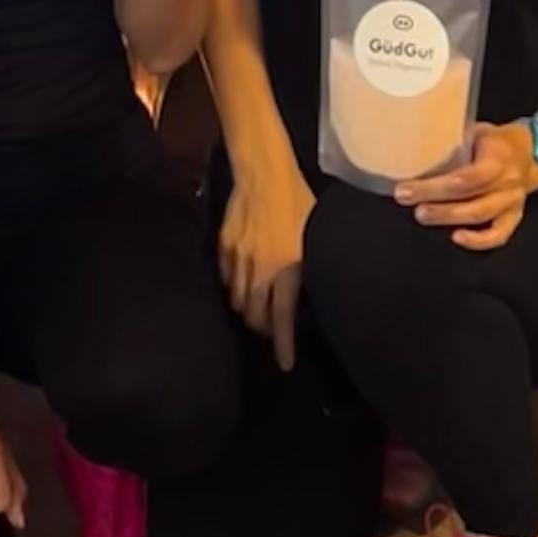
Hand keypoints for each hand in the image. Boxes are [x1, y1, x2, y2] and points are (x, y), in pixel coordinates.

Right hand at [219, 156, 309, 359]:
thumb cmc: (298, 200)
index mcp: (286, 270)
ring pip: (238, 301)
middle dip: (264, 329)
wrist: (263, 172)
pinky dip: (234, 287)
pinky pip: (226, 279)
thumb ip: (306, 267)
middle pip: (255, 316)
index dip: (282, 345)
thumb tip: (308, 289)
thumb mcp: (314, 236)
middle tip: (273, 329)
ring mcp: (237, 259)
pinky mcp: (223, 246)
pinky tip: (243, 283)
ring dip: (249, 310)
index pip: (281, 319)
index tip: (285, 364)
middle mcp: (259, 270)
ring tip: (258, 308)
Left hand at [402, 118, 537, 249]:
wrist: (531, 151)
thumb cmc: (495, 140)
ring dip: (449, 218)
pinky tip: (457, 238)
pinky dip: (479, 241)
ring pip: (481, 216)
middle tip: (405, 199)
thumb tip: (415, 148)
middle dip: (436, 202)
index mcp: (498, 156)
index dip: (435, 185)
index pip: (467, 176)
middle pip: (471, 197)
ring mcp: (512, 201)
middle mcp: (507, 182)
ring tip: (422, 215)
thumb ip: (454, 141)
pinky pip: (499, 234)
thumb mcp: (477, 131)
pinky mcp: (514, 216)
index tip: (406, 186)